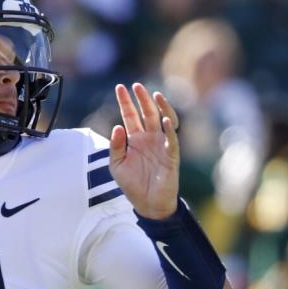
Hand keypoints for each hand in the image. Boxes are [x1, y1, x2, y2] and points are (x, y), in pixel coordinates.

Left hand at [110, 83, 179, 219]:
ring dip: (159, 107)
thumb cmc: (132, 184)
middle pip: (146, 113)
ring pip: (161, 120)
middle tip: (137, 85)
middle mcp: (148, 138)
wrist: (147, 204)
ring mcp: (160, 145)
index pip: (130, 116)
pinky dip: (169, 130)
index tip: (120, 87)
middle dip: (142, 99)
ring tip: (154, 96)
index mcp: (134, 139)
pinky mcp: (171, 155)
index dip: (125, 102)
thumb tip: (117, 127)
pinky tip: (165, 120)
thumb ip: (115, 146)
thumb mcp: (116, 165)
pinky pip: (172, 140)